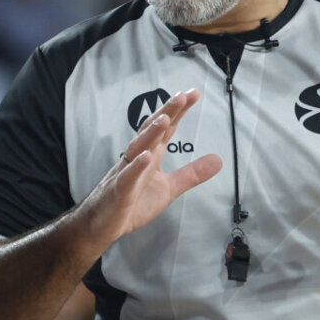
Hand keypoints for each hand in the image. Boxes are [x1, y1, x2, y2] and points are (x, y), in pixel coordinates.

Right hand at [78, 89, 221, 250]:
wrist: (101, 225)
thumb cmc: (131, 203)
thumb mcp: (169, 189)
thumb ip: (191, 174)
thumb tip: (218, 160)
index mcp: (150, 156)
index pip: (165, 129)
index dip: (178, 111)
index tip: (193, 93)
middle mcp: (137, 159)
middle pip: (151, 131)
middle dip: (166, 112)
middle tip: (182, 96)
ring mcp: (126, 174)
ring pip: (138, 148)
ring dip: (150, 133)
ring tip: (165, 118)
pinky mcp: (119, 192)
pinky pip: (127, 178)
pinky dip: (136, 167)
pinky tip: (146, 157)